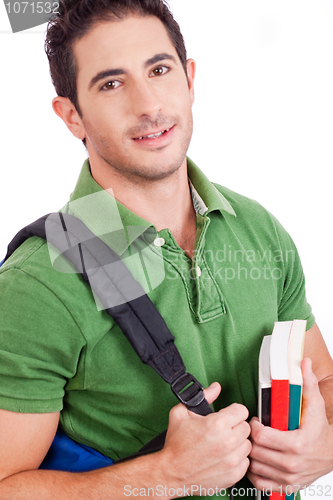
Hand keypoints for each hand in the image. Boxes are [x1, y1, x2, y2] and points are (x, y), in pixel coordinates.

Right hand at [160, 382, 251, 491]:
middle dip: (235, 426)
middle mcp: (228, 442)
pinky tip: (224, 457)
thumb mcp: (181, 413)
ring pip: (247, 444)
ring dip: (238, 443)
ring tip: (222, 444)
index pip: (242, 410)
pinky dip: (237, 459)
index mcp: (218, 424)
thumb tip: (216, 387)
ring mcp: (232, 460)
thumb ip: (203, 396)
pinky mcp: (234, 475)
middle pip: (246, 427)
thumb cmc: (176, 443)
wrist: (171, 473)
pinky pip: (245, 462)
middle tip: (222, 431)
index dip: (233, 411)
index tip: (226, 416)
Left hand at [248, 358, 332, 493]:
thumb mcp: (315, 405)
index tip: (256, 421)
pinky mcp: (286, 487)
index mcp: (296, 443)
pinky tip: (259, 460)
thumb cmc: (320, 431)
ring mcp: (288, 478)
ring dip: (251, 455)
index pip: (261, 436)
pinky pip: (260, 484)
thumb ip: (307, 383)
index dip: (254, 426)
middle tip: (253, 431)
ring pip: (255, 467)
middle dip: (250, 439)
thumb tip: (303, 362)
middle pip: (255, 452)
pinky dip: (255, 473)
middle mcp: (292, 464)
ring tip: (255, 444)